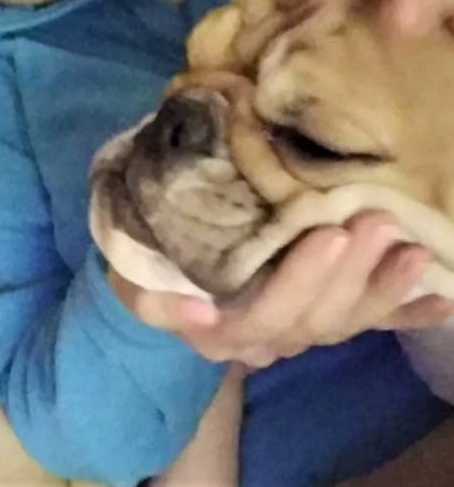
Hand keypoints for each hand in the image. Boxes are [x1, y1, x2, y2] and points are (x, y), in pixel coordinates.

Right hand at [110, 212, 453, 367]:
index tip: (327, 234)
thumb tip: (196, 312)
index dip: (300, 280)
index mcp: (220, 326)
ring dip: (383, 287)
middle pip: (315, 317)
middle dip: (350, 272)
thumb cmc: (146, 262)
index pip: (265, 312)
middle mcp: (264, 335)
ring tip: (414, 248)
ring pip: (345, 320)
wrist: (158, 275)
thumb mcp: (132, 277)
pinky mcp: (318, 313)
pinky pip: (366, 321)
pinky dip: (404, 312)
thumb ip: (152, 296)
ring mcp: (296, 325)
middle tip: (376, 220)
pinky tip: (440, 301)